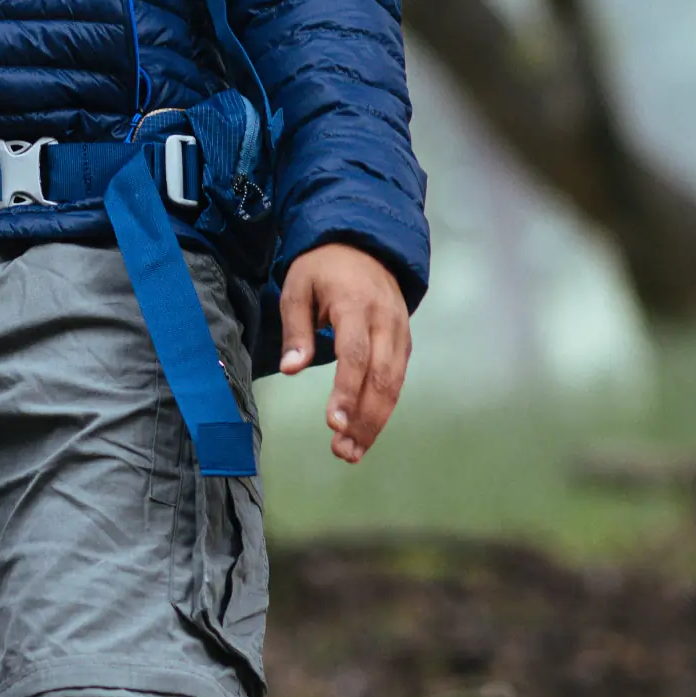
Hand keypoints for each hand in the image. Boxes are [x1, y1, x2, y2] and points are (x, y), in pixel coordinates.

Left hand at [275, 242, 411, 464]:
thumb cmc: (323, 268)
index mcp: (357, 305)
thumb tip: (290, 370)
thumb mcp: (298, 287)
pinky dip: (384, 408)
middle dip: (364, 419)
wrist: (366, 244)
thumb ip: (296, 330)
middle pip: (381, 378)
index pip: (355, 355)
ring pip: (395, 385)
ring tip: (351, 452)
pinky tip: (365, 431)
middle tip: (342, 451)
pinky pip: (398, 380)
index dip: (346, 391)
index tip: (333, 423)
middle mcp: (386, 322)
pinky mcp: (405, 343)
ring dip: (375, 422)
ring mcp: (400, 333)